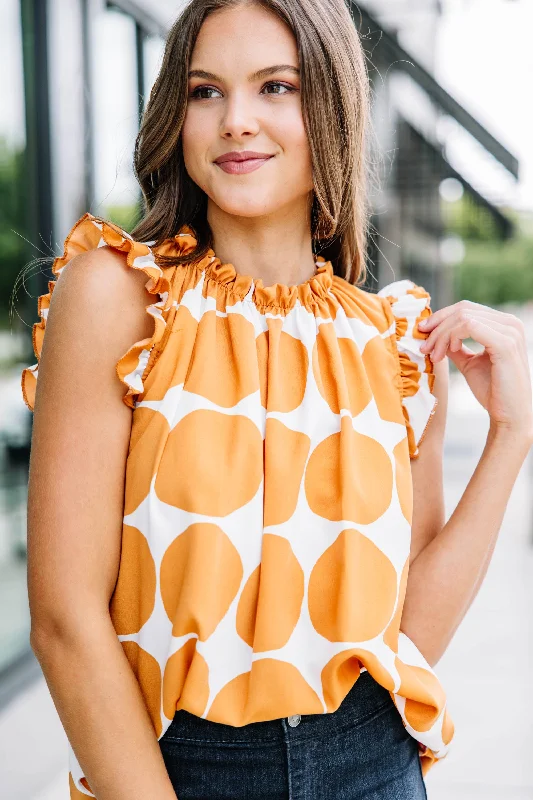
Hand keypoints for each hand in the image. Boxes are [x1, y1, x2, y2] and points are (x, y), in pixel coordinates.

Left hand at [418, 299, 532, 435]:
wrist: (509, 416)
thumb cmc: (492, 391)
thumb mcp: (469, 363)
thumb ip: (456, 347)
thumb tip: (434, 335)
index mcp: (504, 325)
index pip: (467, 309)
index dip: (441, 317)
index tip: (423, 332)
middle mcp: (510, 323)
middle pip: (463, 309)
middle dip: (438, 326)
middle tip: (424, 346)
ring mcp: (510, 331)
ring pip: (463, 317)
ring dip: (442, 335)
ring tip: (434, 355)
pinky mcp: (505, 343)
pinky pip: (469, 326)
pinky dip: (452, 337)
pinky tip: (448, 353)